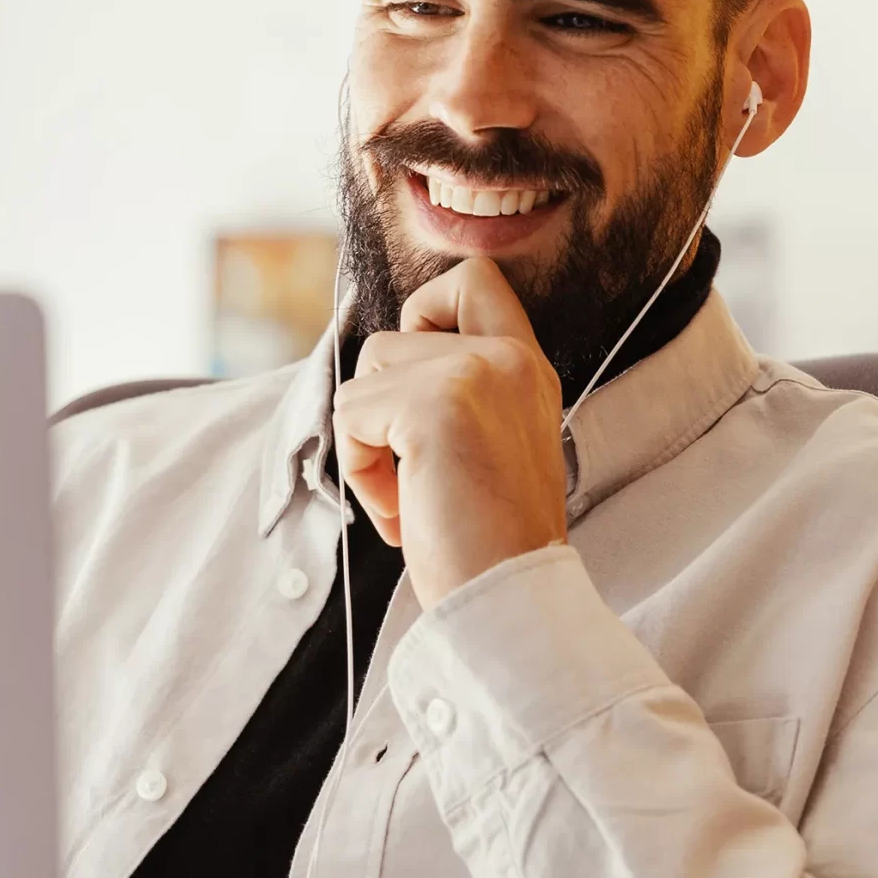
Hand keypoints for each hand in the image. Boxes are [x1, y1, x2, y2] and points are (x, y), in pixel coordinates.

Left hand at [333, 257, 567, 606]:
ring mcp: (473, 374)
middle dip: (383, 398)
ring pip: (366, 371)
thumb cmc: (491, 542)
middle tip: (414, 459)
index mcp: (527, 369)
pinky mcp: (432, 405)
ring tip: (412, 497)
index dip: (427, 311)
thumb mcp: (492, 444)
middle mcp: (508, 359)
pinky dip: (361, 472)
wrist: (509, 597)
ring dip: (369, 441)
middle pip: (397, 330)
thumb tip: (383, 366)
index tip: (422, 380)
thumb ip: (459, 392)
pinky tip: (403, 513)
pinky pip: (350, 414)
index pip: (474, 279)